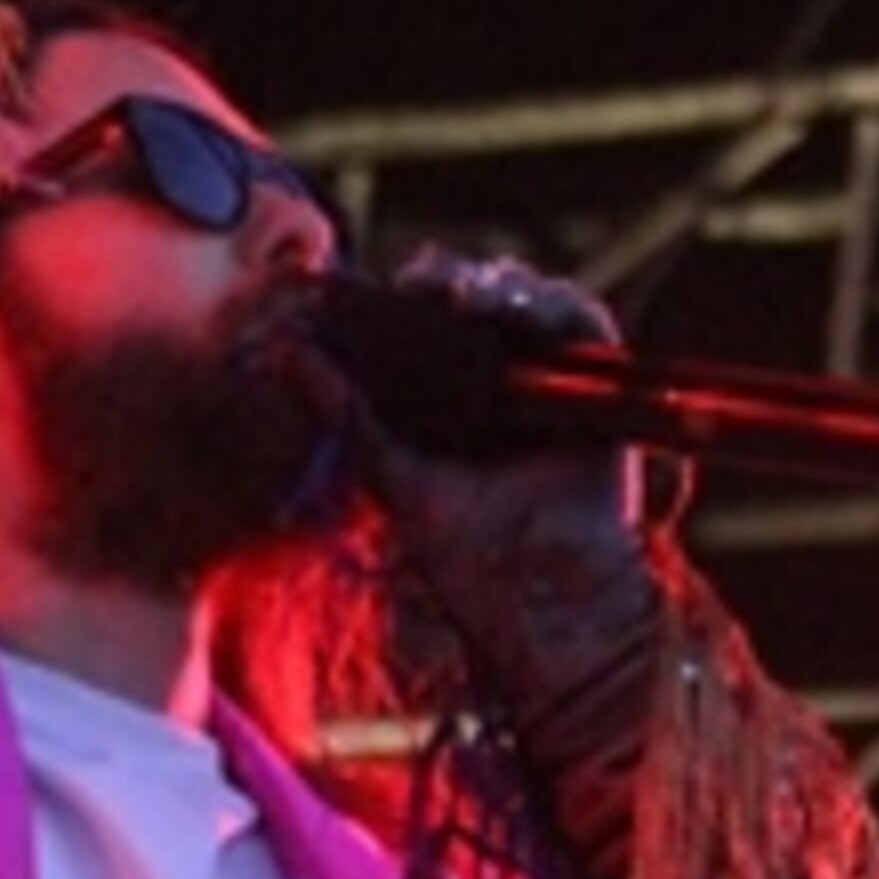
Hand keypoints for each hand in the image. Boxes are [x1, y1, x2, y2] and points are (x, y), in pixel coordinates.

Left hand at [345, 247, 656, 621]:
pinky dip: (552, 306)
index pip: (422, 324)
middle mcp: (497, 383)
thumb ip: (344, 413)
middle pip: (473, 301)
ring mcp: (546, 381)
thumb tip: (285, 350)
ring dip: (495, 287)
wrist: (539, 596)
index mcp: (446, 400)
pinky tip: (517, 315)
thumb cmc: (466, 555)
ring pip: (524, 301)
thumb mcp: (390, 475)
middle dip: (446, 282)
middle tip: (417, 285)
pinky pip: (580, 321)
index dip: (398, 296)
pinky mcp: (593, 386)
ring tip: (464, 301)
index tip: (369, 286)